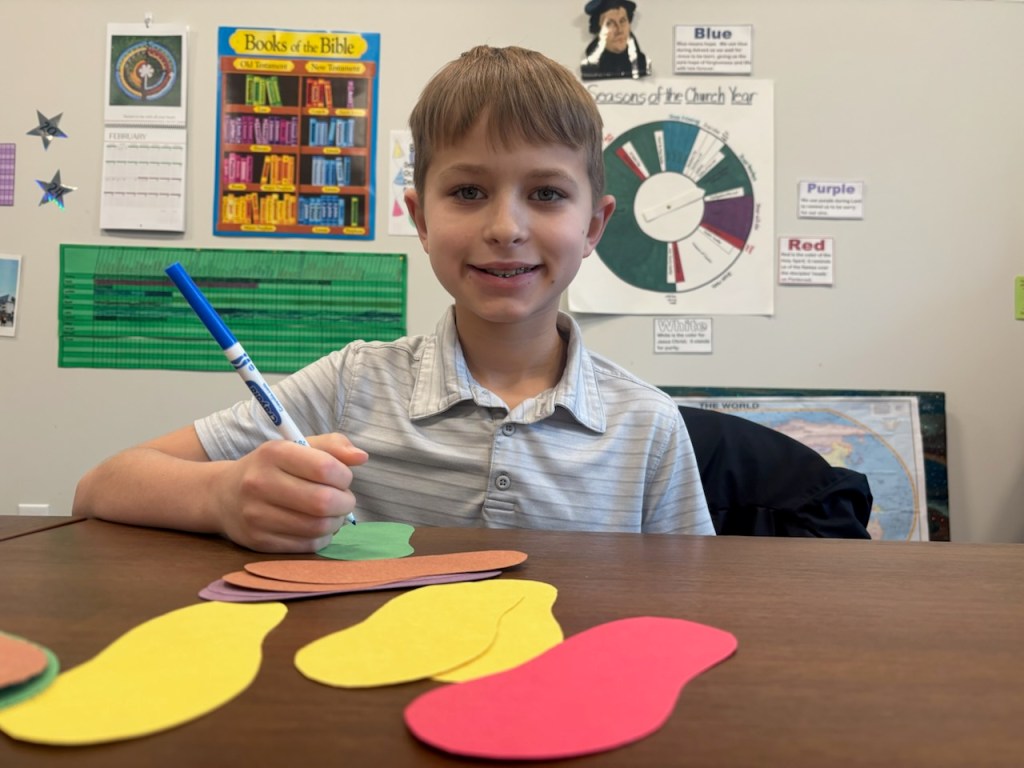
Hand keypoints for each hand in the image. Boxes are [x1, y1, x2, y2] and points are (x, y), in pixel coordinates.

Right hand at [212, 433, 368, 552]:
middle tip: (344, 500)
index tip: (344, 478)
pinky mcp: (258, 541)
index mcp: (273, 453)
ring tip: (332, 514)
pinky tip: (317, 527)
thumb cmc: (271, 468)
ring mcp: (256, 515)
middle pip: (323, 501)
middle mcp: (260, 483)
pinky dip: (321, 537)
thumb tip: (361, 457)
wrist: (223, 495)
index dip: (345, 476)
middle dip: (345, 502)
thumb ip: (333, 446)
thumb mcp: (297, 446)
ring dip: (336, 522)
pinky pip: (306, 545)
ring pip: (317, 527)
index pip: (325, 468)